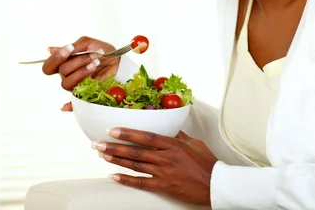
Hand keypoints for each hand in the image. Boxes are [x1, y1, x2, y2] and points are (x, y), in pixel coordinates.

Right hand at [42, 36, 119, 110]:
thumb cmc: (101, 51)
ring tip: (96, 63)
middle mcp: (67, 75)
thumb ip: (72, 47)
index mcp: (65, 62)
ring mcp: (75, 85)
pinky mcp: (83, 93)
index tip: (69, 49)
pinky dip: (68, 105)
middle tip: (91, 55)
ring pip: (68, 83)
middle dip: (78, 61)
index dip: (56, 58)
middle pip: (62, 72)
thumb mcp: (87, 44)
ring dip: (83, 71)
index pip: (49, 66)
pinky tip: (65, 106)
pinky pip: (73, 102)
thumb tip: (50, 50)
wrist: (117, 60)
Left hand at [93, 128, 217, 205]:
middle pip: (136, 151)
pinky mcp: (164, 186)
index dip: (128, 133)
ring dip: (117, 160)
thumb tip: (169, 127)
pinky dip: (127, 180)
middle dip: (114, 147)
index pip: (146, 136)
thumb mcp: (194, 143)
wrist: (216, 184)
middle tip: (98, 143)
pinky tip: (114, 176)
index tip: (113, 130)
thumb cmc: (208, 163)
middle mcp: (166, 157)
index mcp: (173, 144)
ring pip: (135, 165)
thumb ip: (179, 135)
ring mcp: (164, 173)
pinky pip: (142, 183)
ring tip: (102, 155)